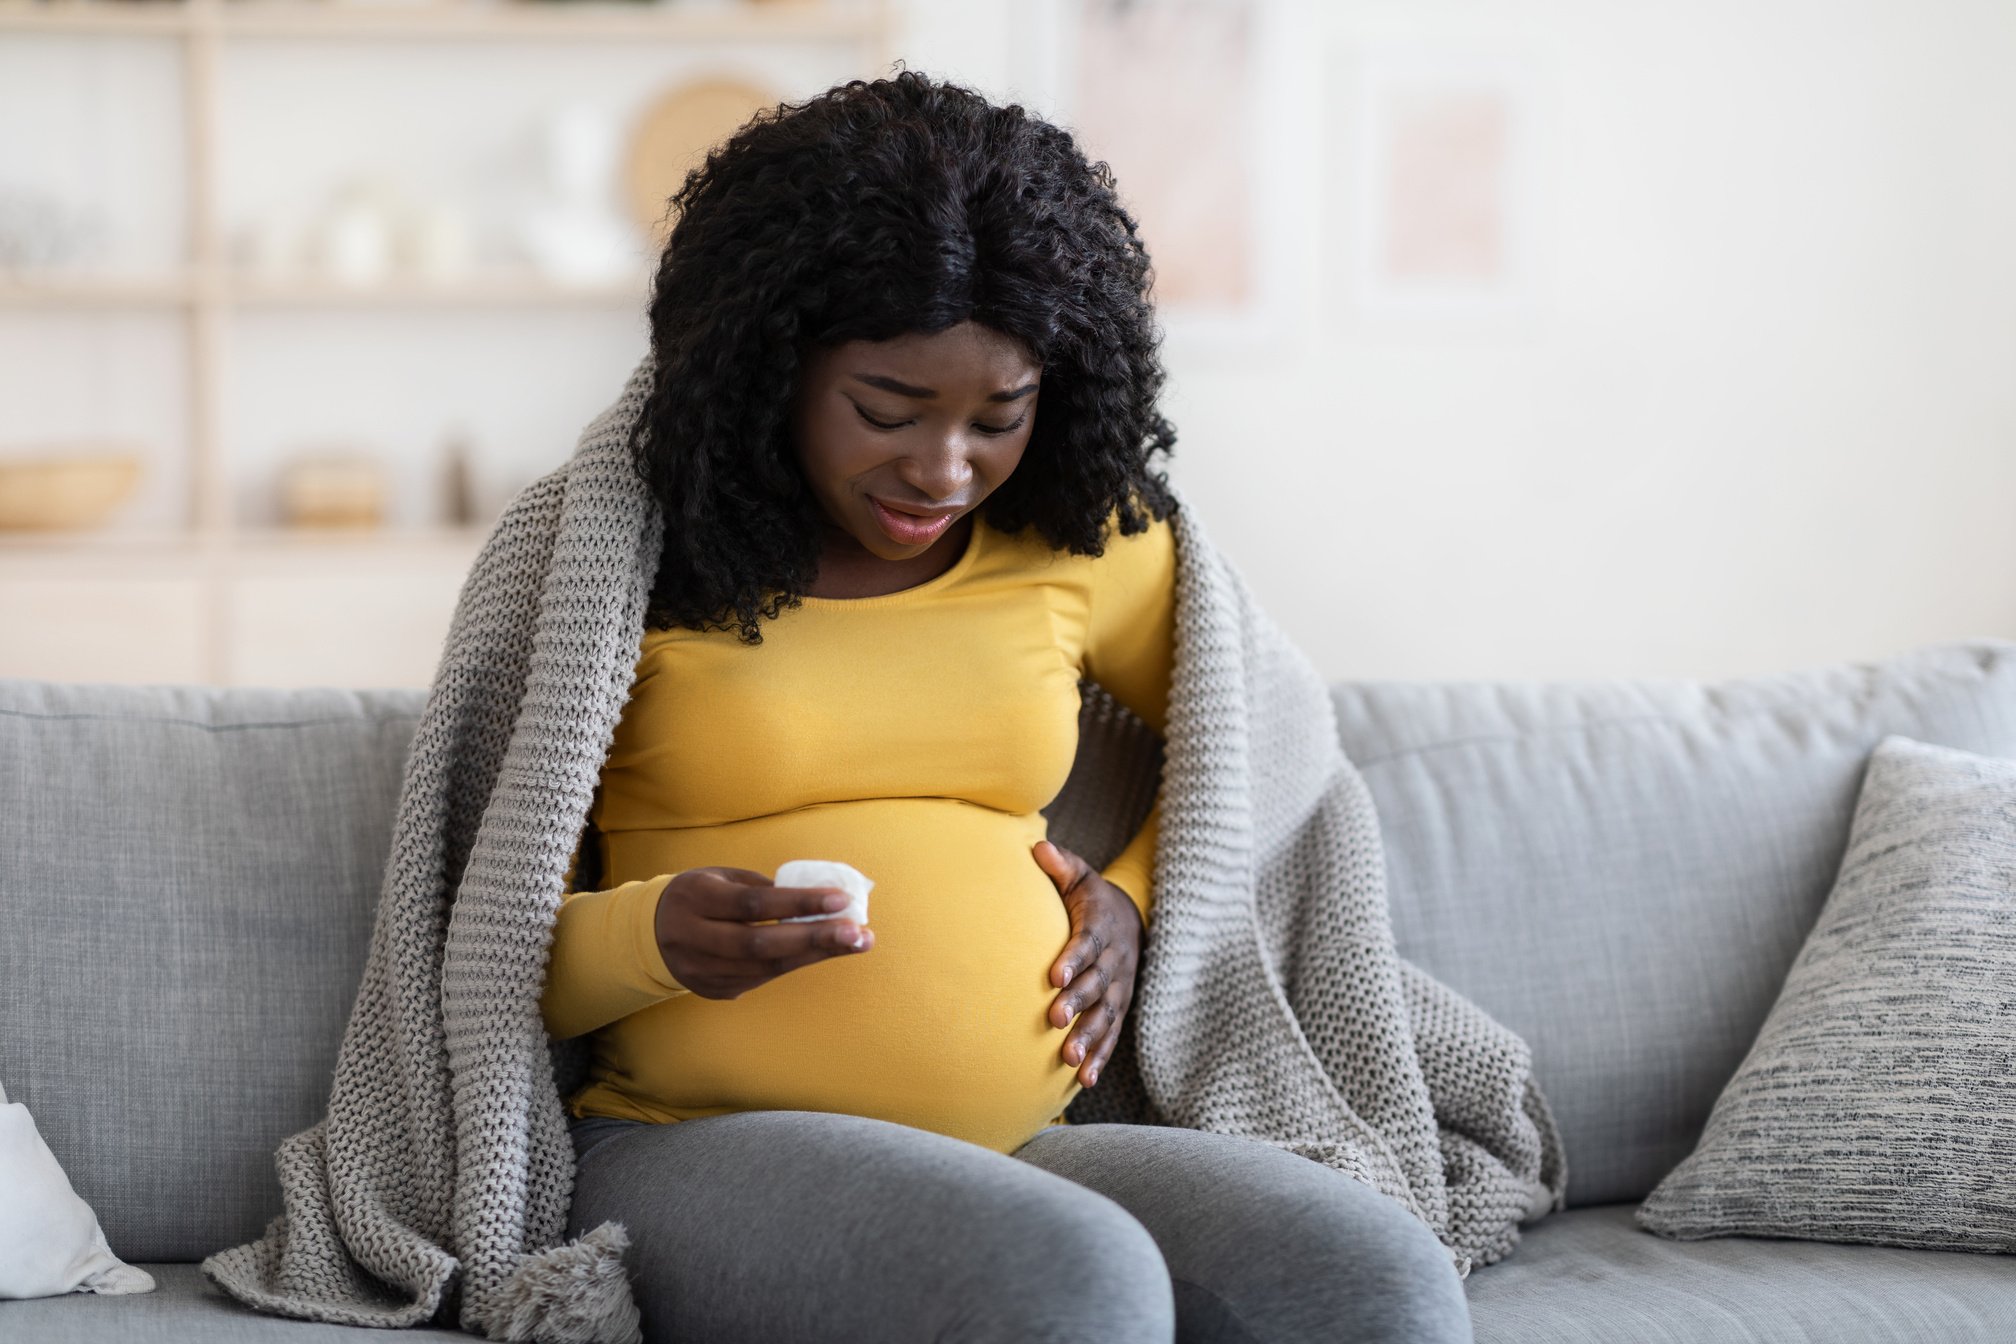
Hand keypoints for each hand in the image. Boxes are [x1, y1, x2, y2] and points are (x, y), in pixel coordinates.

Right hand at [654, 867, 873, 999]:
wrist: (649, 934)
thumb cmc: (699, 895)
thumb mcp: (720, 877)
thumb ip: (761, 887)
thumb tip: (817, 898)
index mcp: (695, 899)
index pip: (752, 904)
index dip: (798, 903)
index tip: (841, 899)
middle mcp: (693, 938)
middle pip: (760, 944)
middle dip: (815, 939)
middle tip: (859, 932)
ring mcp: (701, 971)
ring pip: (765, 968)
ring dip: (816, 956)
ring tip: (856, 943)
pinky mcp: (712, 991)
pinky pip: (761, 979)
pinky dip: (795, 964)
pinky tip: (825, 952)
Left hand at [1032, 838, 1142, 1089]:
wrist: (1133, 920)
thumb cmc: (1093, 900)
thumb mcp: (1081, 878)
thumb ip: (1061, 866)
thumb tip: (1038, 848)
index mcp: (1100, 929)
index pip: (1087, 944)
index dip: (1072, 959)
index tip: (1052, 976)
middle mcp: (1114, 962)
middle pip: (1096, 984)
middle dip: (1077, 1002)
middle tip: (1054, 1019)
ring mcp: (1119, 989)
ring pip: (1106, 1016)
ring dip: (1088, 1038)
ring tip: (1068, 1059)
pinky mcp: (1119, 1009)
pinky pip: (1112, 1036)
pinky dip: (1099, 1057)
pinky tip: (1082, 1078)